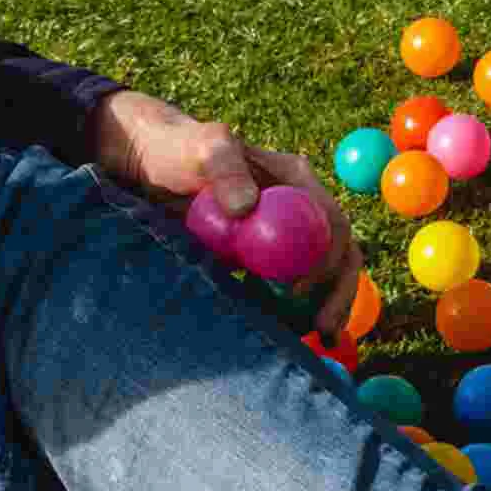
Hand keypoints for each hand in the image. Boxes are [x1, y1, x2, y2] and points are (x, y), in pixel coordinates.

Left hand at [91, 89, 361, 342]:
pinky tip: (283, 336)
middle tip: (325, 331)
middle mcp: (297, 209)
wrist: (151, 166)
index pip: (330, 222)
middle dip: (339, 292)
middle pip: (337, 252)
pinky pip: (283, 287)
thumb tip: (246, 207)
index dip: (326, 258)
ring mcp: (279, 235)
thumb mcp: (204, 148)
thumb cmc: (180, 151)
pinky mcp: (258, 258)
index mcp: (296, 181)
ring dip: (321, 307)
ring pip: (316, 274)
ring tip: (313, 342)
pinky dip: (290, 313)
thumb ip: (225, 167)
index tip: (298, 291)